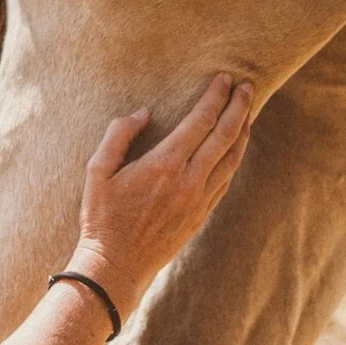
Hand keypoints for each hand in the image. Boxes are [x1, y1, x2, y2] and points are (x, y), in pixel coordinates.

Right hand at [70, 75, 255, 315]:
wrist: (116, 265)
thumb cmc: (101, 217)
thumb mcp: (97, 170)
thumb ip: (118, 135)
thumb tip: (144, 113)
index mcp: (163, 165)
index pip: (200, 121)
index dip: (216, 97)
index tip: (224, 78)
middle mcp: (188, 181)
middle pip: (225, 135)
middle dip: (239, 107)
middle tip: (247, 86)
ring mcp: (199, 200)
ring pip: (232, 159)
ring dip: (243, 131)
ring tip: (248, 111)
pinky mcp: (201, 215)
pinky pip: (226, 180)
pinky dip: (234, 158)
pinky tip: (235, 147)